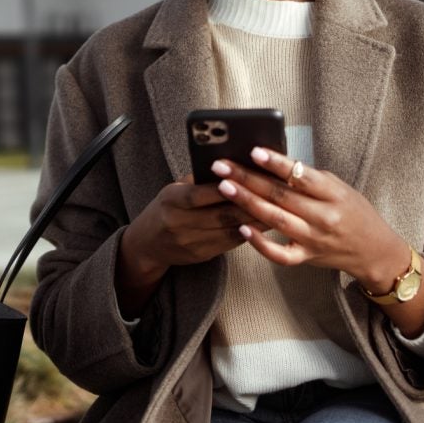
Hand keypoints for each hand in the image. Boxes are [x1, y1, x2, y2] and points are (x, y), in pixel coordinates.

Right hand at [115, 176, 261, 316]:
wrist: (147, 244)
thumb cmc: (166, 208)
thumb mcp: (174, 189)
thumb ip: (199, 181)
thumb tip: (232, 167)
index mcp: (171, 200)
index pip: (200, 194)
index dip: (225, 187)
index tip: (248, 177)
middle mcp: (179, 223)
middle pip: (221, 214)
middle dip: (250, 204)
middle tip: (274, 193)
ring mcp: (191, 242)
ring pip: (230, 230)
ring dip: (255, 220)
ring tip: (276, 208)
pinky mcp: (201, 255)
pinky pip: (230, 243)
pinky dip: (248, 232)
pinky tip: (263, 224)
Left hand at [212, 147, 409, 292]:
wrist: (374, 250)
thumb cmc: (353, 212)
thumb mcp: (339, 188)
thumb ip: (309, 179)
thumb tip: (272, 163)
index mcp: (333, 193)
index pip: (301, 175)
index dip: (276, 163)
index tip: (253, 151)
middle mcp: (323, 216)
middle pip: (280, 195)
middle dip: (248, 179)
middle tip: (222, 167)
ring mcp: (314, 239)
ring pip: (275, 220)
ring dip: (247, 203)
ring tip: (224, 187)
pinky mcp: (306, 257)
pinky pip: (280, 254)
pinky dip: (260, 244)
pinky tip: (242, 229)